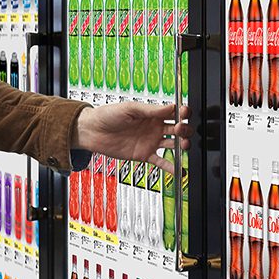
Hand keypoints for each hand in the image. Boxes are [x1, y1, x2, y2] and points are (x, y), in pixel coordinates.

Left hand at [73, 102, 191, 172]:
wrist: (92, 131)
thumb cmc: (107, 115)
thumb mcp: (129, 108)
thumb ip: (150, 110)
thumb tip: (170, 107)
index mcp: (152, 114)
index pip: (173, 112)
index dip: (182, 113)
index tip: (185, 113)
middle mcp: (154, 127)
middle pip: (177, 129)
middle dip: (184, 129)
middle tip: (180, 130)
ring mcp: (150, 142)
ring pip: (173, 144)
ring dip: (182, 145)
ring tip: (184, 146)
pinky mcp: (144, 155)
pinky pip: (161, 162)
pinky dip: (171, 167)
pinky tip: (180, 170)